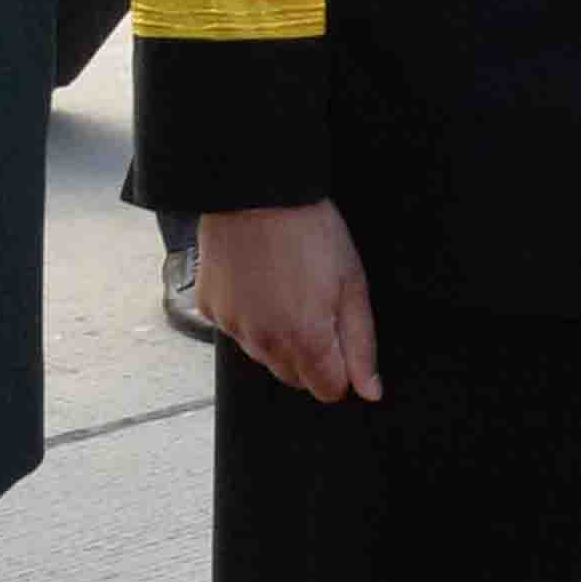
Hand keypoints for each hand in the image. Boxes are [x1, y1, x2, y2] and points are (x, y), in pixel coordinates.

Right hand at [199, 201, 381, 403]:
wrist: (256, 191)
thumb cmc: (309, 229)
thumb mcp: (352, 283)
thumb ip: (361, 344)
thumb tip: (369, 390)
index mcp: (305, 340)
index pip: (328, 390)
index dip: (341, 367)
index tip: (340, 335)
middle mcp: (264, 343)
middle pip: (295, 377)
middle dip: (310, 354)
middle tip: (315, 304)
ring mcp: (233, 327)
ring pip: (263, 355)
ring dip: (277, 336)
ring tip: (285, 287)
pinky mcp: (211, 309)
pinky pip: (236, 329)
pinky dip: (248, 316)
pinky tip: (257, 282)